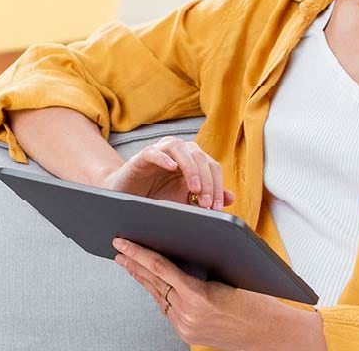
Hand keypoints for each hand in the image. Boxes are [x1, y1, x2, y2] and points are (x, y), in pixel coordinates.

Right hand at [100, 136, 233, 209]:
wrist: (127, 197)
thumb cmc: (156, 197)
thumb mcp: (184, 201)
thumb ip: (205, 198)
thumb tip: (231, 198)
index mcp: (194, 161)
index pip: (213, 167)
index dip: (218, 187)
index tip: (217, 208)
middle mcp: (181, 152)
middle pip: (201, 158)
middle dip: (207, 181)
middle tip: (206, 204)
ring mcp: (161, 151)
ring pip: (182, 149)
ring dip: (191, 169)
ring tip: (194, 189)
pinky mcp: (143, 155)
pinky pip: (155, 151)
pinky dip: (164, 158)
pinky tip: (171, 168)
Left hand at [113, 237, 320, 349]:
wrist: (271, 333)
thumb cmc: (258, 302)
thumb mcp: (230, 275)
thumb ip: (202, 267)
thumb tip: (181, 250)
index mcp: (198, 297)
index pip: (160, 268)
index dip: (139, 253)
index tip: (124, 242)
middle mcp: (188, 314)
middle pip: (153, 282)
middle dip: (133, 263)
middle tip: (118, 248)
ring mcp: (186, 327)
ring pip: (157, 296)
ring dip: (142, 278)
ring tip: (127, 263)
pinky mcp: (188, 333)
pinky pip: (167, 309)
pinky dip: (157, 293)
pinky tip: (150, 283)